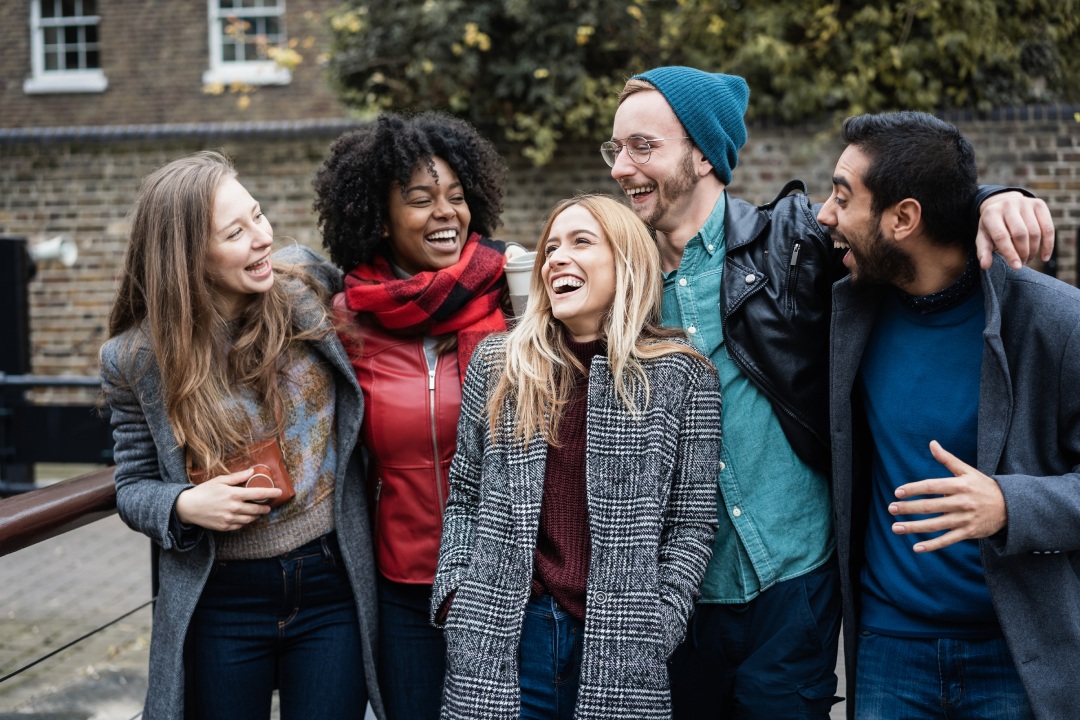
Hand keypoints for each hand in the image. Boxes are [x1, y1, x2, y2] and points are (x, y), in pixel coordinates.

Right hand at [174, 467, 281, 531]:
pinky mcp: (224, 527)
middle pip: (257, 510)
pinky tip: (243, 517)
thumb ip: (238, 477)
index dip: (271, 493)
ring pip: (250, 519)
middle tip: (268, 505)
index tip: (279, 493)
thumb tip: (252, 471)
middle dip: (265, 508)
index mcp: (234, 494)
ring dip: (256, 515)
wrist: (187, 507)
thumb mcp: (220, 480)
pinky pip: (240, 526)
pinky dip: (244, 521)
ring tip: (257, 511)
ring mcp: (229, 519)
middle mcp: (233, 508)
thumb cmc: (204, 491)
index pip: (258, 494)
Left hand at [889, 440, 1006, 552]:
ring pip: (935, 525)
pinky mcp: (968, 533)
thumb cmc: (983, 486)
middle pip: (930, 506)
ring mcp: (965, 519)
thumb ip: (947, 459)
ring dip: (914, 528)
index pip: (931, 486)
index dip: (913, 489)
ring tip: (895, 527)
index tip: (897, 492)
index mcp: (959, 485)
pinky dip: (932, 545)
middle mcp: (961, 502)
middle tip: (890, 509)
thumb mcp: (967, 471)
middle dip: (908, 508)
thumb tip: (932, 443)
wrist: (1010, 507)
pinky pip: (947, 540)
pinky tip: (916, 547)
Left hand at [975, 191, 1054, 269]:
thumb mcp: (983, 237)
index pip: (1002, 236)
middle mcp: (1008, 205)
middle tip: (1022, 263)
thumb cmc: (992, 226)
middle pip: (1020, 234)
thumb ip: (983, 251)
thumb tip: (985, 266)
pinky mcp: (1039, 204)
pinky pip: (1048, 227)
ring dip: (1034, 250)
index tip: (1017, 267)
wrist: (1003, 205)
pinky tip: (1044, 256)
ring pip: (1034, 232)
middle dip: (1023, 253)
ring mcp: (1025, 203)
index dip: (1010, 253)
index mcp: (991, 214)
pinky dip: (1048, 244)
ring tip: (1028, 259)